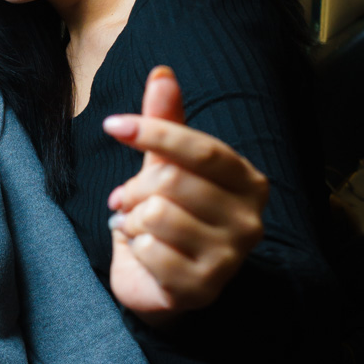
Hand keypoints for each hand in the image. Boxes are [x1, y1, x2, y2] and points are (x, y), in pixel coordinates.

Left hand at [104, 66, 268, 320]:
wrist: (163, 282)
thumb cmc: (169, 214)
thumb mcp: (166, 165)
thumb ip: (166, 122)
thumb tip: (162, 73)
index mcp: (248, 182)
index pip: (202, 150)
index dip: (154, 133)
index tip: (112, 125)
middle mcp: (251, 221)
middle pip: (173, 183)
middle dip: (134, 188)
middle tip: (123, 200)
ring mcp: (230, 259)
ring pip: (158, 217)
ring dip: (132, 221)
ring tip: (137, 227)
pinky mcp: (204, 289)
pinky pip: (151, 253)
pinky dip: (135, 250)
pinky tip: (146, 255)